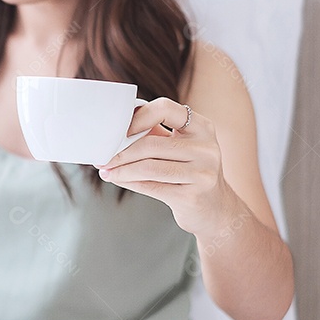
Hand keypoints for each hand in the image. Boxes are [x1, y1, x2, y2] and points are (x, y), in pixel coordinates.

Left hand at [95, 97, 237, 236]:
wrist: (216, 210)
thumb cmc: (190, 173)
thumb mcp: (180, 147)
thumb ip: (154, 133)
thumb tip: (115, 128)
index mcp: (202, 127)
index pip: (165, 109)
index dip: (138, 116)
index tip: (120, 129)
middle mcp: (206, 148)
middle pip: (151, 144)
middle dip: (121, 152)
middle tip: (103, 157)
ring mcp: (202, 173)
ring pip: (148, 167)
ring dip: (120, 170)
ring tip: (106, 170)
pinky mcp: (192, 196)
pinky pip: (151, 186)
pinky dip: (128, 182)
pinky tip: (117, 179)